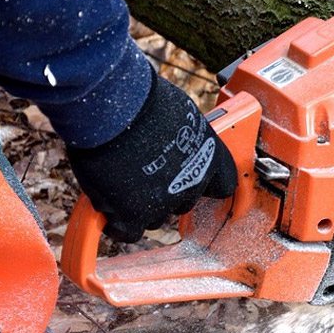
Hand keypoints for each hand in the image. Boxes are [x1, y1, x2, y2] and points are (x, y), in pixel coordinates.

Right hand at [67, 73, 237, 241]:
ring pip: (156, 217)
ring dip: (141, 205)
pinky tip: (109, 208)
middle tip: (145, 173)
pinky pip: (128, 231)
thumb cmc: (142, 100)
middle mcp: (194, 183)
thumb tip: (174, 141)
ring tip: (120, 181)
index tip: (193, 180)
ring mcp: (165, 202)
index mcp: (212, 158)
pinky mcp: (134, 214)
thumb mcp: (180, 115)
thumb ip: (183, 138)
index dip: (206, 183)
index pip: (223, 185)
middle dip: (167, 192)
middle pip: (184, 202)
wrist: (112, 109)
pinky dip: (118, 223)